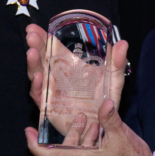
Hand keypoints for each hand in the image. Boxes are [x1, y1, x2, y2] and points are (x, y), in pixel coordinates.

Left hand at [25, 99, 151, 155]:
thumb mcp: (122, 136)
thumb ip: (110, 118)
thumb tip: (104, 102)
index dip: (33, 145)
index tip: (28, 132)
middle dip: (55, 140)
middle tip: (60, 124)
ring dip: (73, 141)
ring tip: (87, 123)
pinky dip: (81, 150)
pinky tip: (97, 136)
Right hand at [26, 24, 129, 138]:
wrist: (103, 128)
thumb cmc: (105, 102)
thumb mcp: (113, 81)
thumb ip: (117, 63)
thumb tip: (123, 43)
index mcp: (68, 67)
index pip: (52, 48)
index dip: (43, 38)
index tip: (34, 27)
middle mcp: (56, 78)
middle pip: (41, 59)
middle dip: (35, 46)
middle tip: (32, 35)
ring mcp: (52, 92)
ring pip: (37, 75)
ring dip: (33, 64)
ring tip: (32, 52)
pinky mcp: (50, 108)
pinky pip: (40, 97)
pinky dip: (37, 87)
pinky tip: (38, 78)